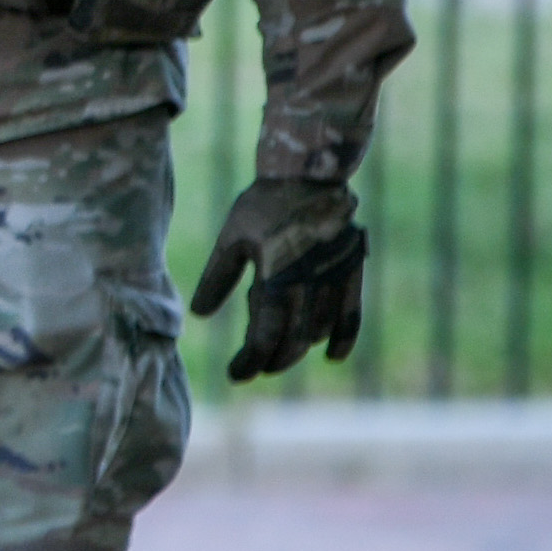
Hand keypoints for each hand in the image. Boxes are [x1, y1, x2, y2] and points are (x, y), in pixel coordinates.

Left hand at [189, 176, 369, 380]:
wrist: (308, 176)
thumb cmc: (263, 206)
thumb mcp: (231, 239)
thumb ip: (217, 278)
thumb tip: (199, 315)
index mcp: (276, 276)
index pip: (264, 335)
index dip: (250, 360)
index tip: (235, 374)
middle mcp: (309, 283)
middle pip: (293, 340)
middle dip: (272, 360)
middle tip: (254, 369)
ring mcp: (335, 279)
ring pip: (319, 331)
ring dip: (299, 349)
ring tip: (279, 357)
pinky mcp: (352, 272)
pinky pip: (352, 314)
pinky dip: (344, 337)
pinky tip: (332, 355)